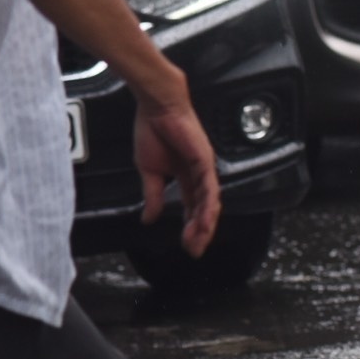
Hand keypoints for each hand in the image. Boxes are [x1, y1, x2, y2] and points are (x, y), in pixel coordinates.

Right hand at [134, 92, 222, 255]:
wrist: (157, 108)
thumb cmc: (153, 132)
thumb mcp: (149, 171)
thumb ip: (153, 196)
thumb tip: (149, 218)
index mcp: (186, 177)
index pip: (192, 207)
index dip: (191, 226)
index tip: (186, 244)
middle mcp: (199, 175)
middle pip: (204, 209)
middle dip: (200, 232)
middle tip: (194, 250)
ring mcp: (205, 169)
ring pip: (210, 203)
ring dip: (204, 224)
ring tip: (197, 241)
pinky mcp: (205, 161)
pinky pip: (209, 188)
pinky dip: (207, 206)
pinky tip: (204, 221)